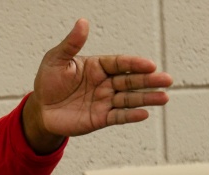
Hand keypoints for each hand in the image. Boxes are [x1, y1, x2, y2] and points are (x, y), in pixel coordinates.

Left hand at [23, 18, 172, 152]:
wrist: (41, 109)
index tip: (149, 65)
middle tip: (167, 80)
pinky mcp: (100, 119)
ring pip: (129, 99)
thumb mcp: (56, 59)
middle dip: (149, 80)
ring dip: (146, 98)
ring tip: (164, 97)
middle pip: (130, 81)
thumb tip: (82, 22)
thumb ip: (71, 44)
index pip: (120, 63)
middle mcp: (105, 83)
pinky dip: (130, 116)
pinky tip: (144, 113)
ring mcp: (104, 101)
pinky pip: (118, 116)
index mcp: (98, 66)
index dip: (134, 64)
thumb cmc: (48, 81)